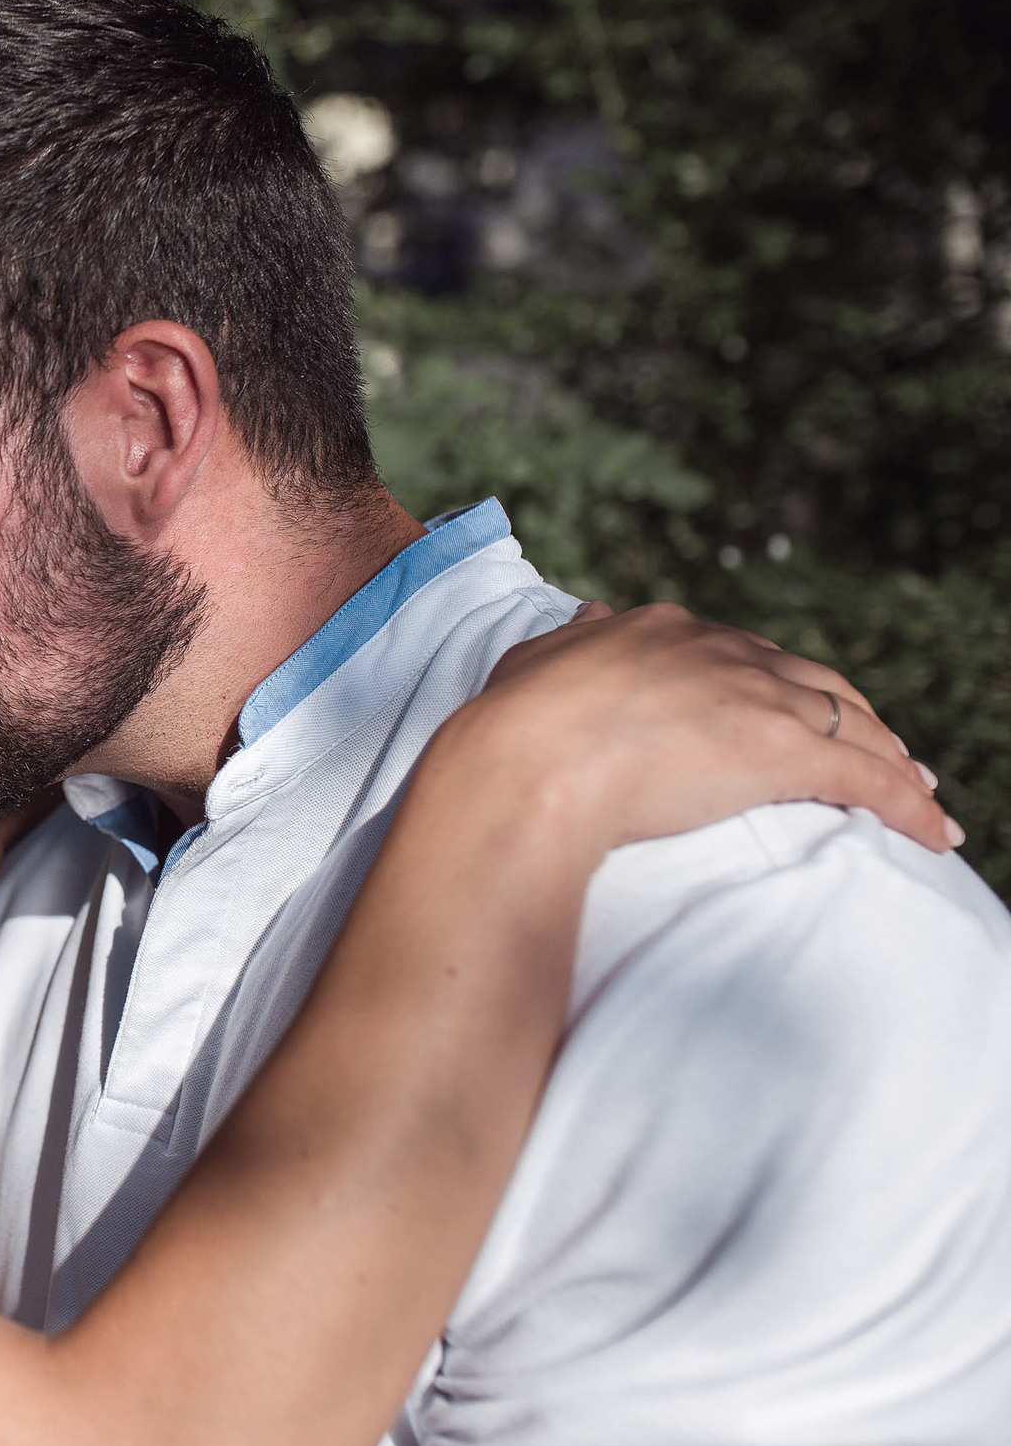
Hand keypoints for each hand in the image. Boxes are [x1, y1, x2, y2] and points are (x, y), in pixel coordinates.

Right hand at [449, 600, 957, 854]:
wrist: (524, 767)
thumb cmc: (512, 728)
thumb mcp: (535, 662)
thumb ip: (571, 641)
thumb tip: (592, 614)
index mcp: (662, 630)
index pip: (744, 656)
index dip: (776, 685)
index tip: (792, 711)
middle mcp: (720, 650)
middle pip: (812, 680)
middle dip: (851, 714)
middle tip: (879, 748)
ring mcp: (755, 695)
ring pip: (851, 723)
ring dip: (892, 758)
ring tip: (918, 790)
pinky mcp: (781, 748)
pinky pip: (869, 777)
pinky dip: (909, 803)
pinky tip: (934, 831)